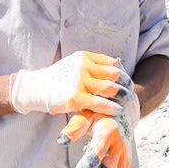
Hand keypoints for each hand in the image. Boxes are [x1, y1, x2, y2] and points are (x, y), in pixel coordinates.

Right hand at [9, 51, 130, 114]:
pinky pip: (100, 103)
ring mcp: (80, 81)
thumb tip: (116, 66)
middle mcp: (84, 66)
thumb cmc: (58, 78)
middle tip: (131, 90)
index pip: (111, 62)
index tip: (127, 80)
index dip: (122, 72)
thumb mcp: (74, 65)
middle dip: (126, 83)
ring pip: (110, 87)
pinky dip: (111, 107)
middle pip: (114, 74)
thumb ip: (91, 65)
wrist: (36, 87)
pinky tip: (118, 110)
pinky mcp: (77, 97)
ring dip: (122, 95)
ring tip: (128, 100)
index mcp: (85, 57)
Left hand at [61, 71, 138, 167]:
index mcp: (108, 131)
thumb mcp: (86, 114)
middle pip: (111, 166)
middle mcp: (119, 143)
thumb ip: (75, 127)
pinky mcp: (127, 161)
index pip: (99, 148)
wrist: (123, 110)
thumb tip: (61, 140)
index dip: (90, 161)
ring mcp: (125, 153)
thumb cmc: (99, 113)